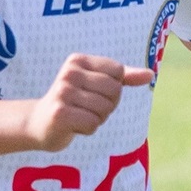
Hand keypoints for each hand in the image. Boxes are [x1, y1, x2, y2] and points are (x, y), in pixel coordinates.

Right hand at [23, 53, 153, 151]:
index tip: (94, 93)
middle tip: (86, 108)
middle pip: (114, 91)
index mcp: (78, 60)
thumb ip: (124, 77)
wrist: (39, 123)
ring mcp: (63, 93)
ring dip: (97, 119)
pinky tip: (73, 125)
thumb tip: (151, 74)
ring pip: (105, 109)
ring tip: (78, 116)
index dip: (114, 89)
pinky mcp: (60, 113)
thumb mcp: (97, 84)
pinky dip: (87, 129)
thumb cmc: (74, 102)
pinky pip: (93, 124)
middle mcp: (69, 73)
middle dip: (107, 106)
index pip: (118, 73)